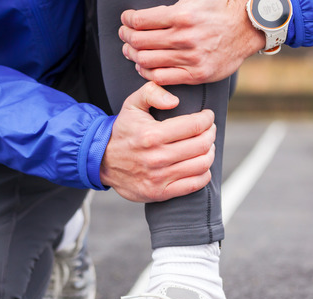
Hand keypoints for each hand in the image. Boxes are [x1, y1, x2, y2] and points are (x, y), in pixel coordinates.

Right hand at [100, 81, 215, 202]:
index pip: (194, 125)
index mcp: (151, 135)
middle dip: (210, 133)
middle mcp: (156, 157)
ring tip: (207, 146)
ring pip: (201, 164)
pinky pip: (194, 184)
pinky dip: (204, 173)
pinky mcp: (160, 193)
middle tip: (209, 129)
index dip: (207, 119)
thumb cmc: (123, 131)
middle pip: (201, 144)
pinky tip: (201, 165)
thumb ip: (152, 92)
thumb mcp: (131, 104)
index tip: (208, 116)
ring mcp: (159, 177)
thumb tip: (175, 101)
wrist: (102, 161)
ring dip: (210, 152)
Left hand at [118, 0, 264, 85]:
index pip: (140, 21)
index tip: (126, 20)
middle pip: (139, 42)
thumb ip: (171, 6)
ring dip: (133, 56)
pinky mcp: (195, 74)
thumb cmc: (220, 11)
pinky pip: (161, 78)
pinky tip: (144, 67)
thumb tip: (147, 12)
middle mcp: (183, 37)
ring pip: (146, 61)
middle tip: (125, 36)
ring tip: (131, 51)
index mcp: (181, 15)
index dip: (127, 20)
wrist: (246, 29)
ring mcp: (189, 58)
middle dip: (126, 38)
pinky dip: (147, 73)